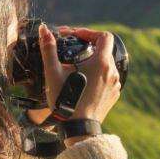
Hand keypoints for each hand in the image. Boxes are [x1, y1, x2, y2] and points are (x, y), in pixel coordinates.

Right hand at [27, 24, 120, 138]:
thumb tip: (44, 29)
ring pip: (106, 65)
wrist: (78, 128)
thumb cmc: (65, 101)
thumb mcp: (53, 73)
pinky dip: (98, 75)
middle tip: (72, 49)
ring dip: (93, 61)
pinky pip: (108, 78)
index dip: (89, 32)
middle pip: (104, 50)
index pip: (103, 36)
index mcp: (101, 62)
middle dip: (88, 46)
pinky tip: (84, 81)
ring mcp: (115, 84)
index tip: (75, 36)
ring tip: (77, 67)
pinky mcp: (114, 95)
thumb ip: (49, 49)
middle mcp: (112, 72)